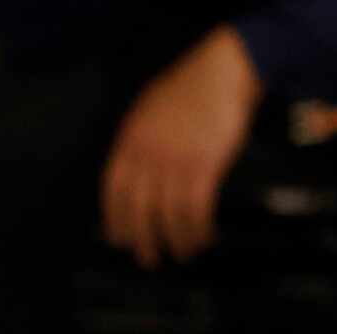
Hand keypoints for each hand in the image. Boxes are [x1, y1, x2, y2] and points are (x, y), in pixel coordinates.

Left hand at [101, 25, 260, 268]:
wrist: (223, 71)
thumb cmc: (189, 88)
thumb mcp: (148, 111)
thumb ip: (137, 142)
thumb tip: (133, 178)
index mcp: (130, 141)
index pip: (114, 192)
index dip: (115, 221)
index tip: (119, 240)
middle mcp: (148, 155)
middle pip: (139, 211)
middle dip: (143, 242)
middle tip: (149, 259)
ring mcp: (175, 162)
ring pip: (168, 217)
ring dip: (177, 241)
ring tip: (184, 253)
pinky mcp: (204, 167)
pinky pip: (196, 211)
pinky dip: (199, 230)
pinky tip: (204, 237)